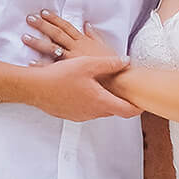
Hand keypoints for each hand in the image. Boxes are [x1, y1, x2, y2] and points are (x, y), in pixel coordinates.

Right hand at [22, 51, 137, 122]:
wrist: (34, 87)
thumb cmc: (60, 76)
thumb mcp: (87, 65)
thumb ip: (109, 64)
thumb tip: (126, 62)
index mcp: (100, 102)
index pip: (126, 110)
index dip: (137, 107)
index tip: (144, 103)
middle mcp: (92, 113)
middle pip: (113, 110)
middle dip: (120, 101)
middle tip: (124, 90)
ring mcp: (80, 116)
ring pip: (99, 110)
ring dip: (103, 100)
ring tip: (103, 87)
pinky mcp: (69, 115)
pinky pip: (85, 109)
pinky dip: (90, 101)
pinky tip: (83, 89)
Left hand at [23, 12, 118, 64]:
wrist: (119, 79)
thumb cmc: (113, 65)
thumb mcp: (104, 46)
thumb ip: (94, 35)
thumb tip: (88, 25)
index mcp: (83, 41)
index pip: (67, 26)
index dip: (55, 19)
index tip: (44, 12)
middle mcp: (76, 47)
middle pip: (57, 34)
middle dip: (43, 25)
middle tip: (30, 18)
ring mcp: (72, 59)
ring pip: (52, 48)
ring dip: (38, 42)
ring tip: (25, 37)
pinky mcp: (71, 71)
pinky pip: (54, 67)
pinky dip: (41, 65)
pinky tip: (30, 62)